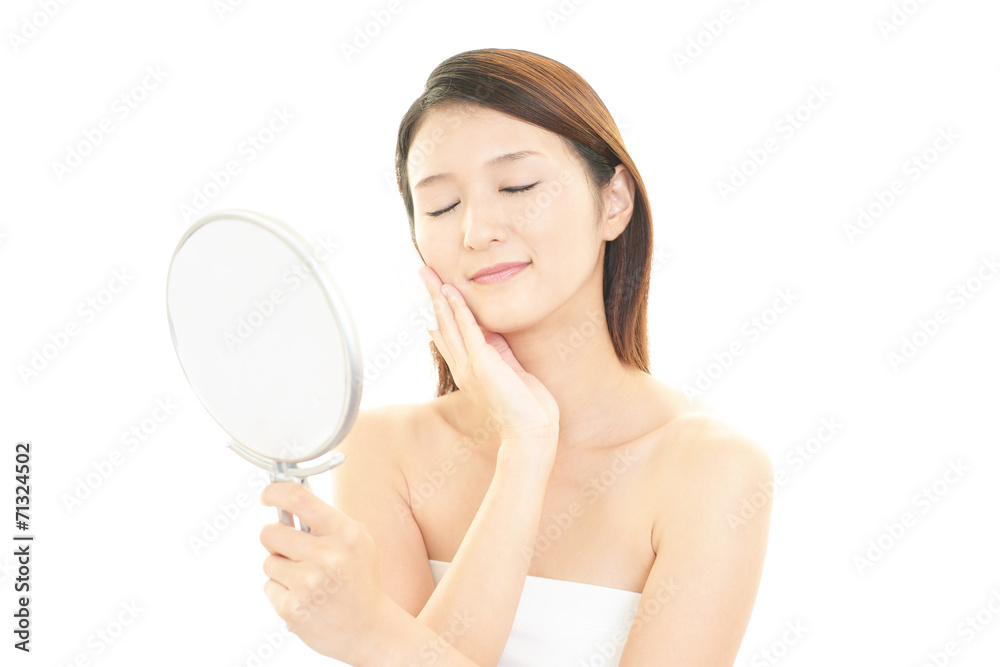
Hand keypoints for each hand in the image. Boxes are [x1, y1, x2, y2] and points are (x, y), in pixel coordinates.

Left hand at [259, 481, 397, 663]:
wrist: (370, 629)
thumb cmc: (359, 581)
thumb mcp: (357, 541)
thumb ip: (325, 520)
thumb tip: (286, 499)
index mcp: (346, 534)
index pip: (299, 498)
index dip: (275, 492)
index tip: (267, 496)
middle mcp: (328, 556)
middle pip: (270, 532)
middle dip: (275, 539)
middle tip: (291, 550)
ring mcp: (309, 583)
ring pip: (268, 562)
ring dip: (281, 569)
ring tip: (308, 581)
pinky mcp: (293, 608)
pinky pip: (269, 587)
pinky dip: (282, 592)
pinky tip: (305, 599)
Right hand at [419, 265, 559, 445]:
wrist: (531, 430)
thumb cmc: (525, 405)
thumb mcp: (508, 370)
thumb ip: (497, 350)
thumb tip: (490, 329)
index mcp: (466, 370)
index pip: (445, 334)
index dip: (435, 311)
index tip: (428, 290)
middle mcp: (462, 367)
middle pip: (439, 325)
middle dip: (428, 297)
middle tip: (419, 273)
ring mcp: (470, 366)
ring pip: (448, 324)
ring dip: (438, 296)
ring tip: (427, 274)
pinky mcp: (483, 364)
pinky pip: (468, 329)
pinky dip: (459, 309)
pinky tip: (451, 292)